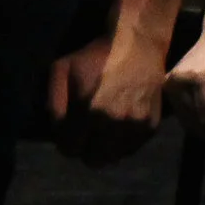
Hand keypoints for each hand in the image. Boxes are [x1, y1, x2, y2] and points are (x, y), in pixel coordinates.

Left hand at [50, 33, 165, 165]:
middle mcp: (112, 124)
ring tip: (103, 134)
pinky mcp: (150, 125)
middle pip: (93, 160)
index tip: (69, 134)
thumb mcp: (62, 69)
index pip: (70, 149)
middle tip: (86, 136)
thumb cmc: (96, 56)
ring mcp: (134, 126)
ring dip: (105, 149)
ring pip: (114, 158)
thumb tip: (55, 130)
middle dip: (85, 149)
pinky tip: (119, 127)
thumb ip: (54, 103)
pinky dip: (123, 144)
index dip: (65, 143)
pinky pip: (132, 149)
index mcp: (88, 112)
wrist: (138, 44)